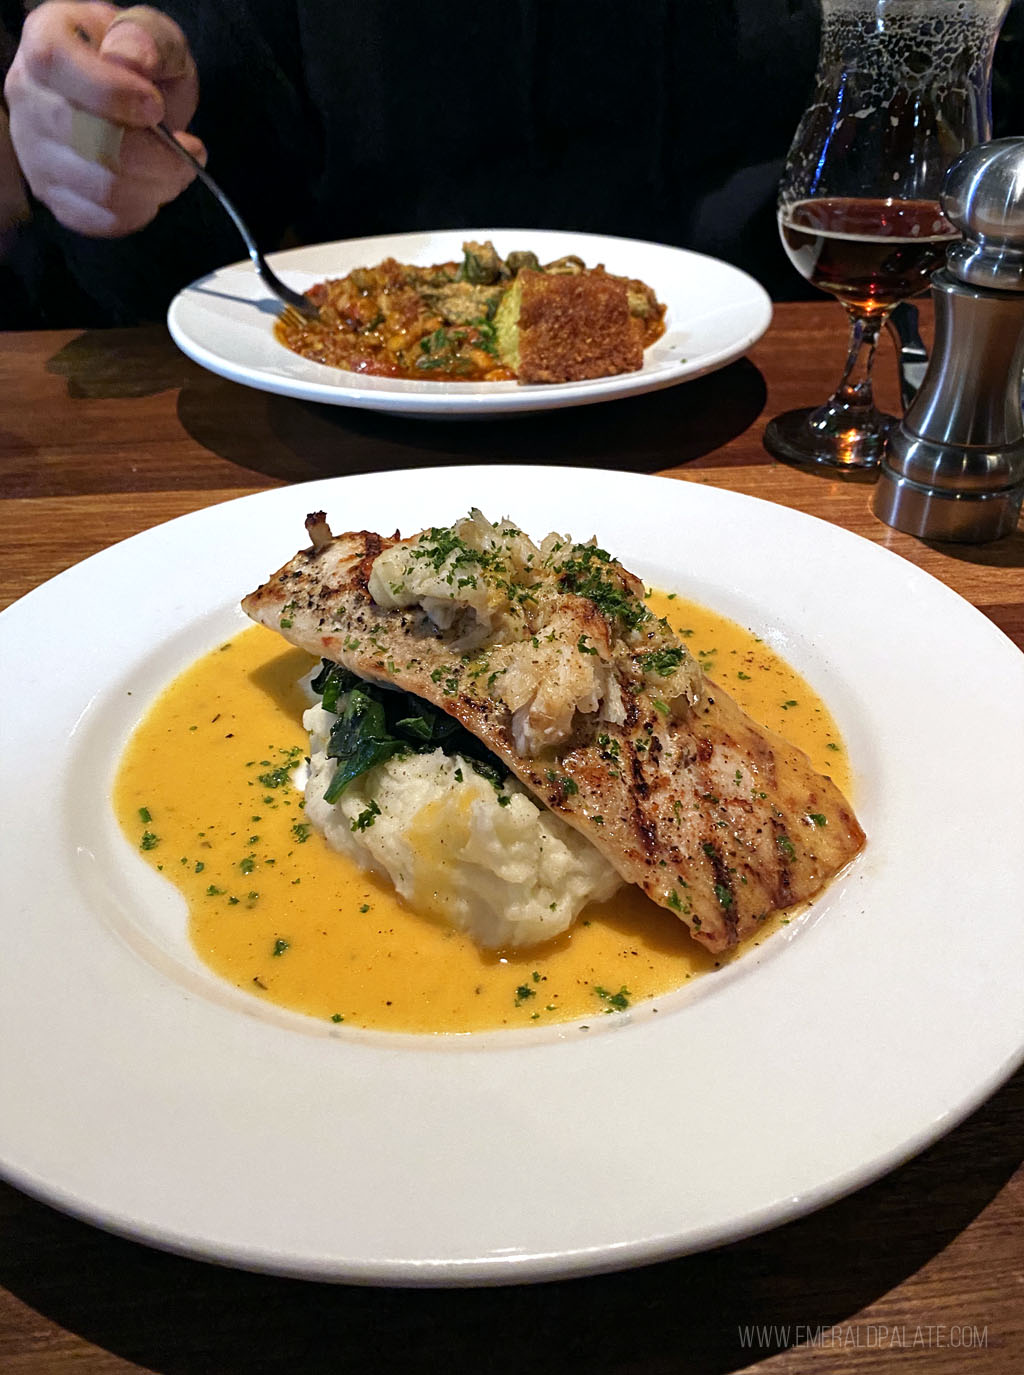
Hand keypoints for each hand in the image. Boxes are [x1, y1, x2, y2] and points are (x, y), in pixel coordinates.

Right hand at [4, 2, 204, 236]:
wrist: (124, 97)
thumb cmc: (136, 62)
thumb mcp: (152, 34)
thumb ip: (148, 38)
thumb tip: (132, 59)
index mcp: (44, 41)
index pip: (58, 66)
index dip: (113, 93)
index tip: (156, 106)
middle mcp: (27, 97)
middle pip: (87, 140)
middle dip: (155, 154)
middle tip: (187, 149)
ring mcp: (34, 151)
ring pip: (99, 188)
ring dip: (155, 186)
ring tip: (175, 168)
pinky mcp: (53, 195)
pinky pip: (99, 220)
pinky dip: (139, 211)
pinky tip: (152, 188)